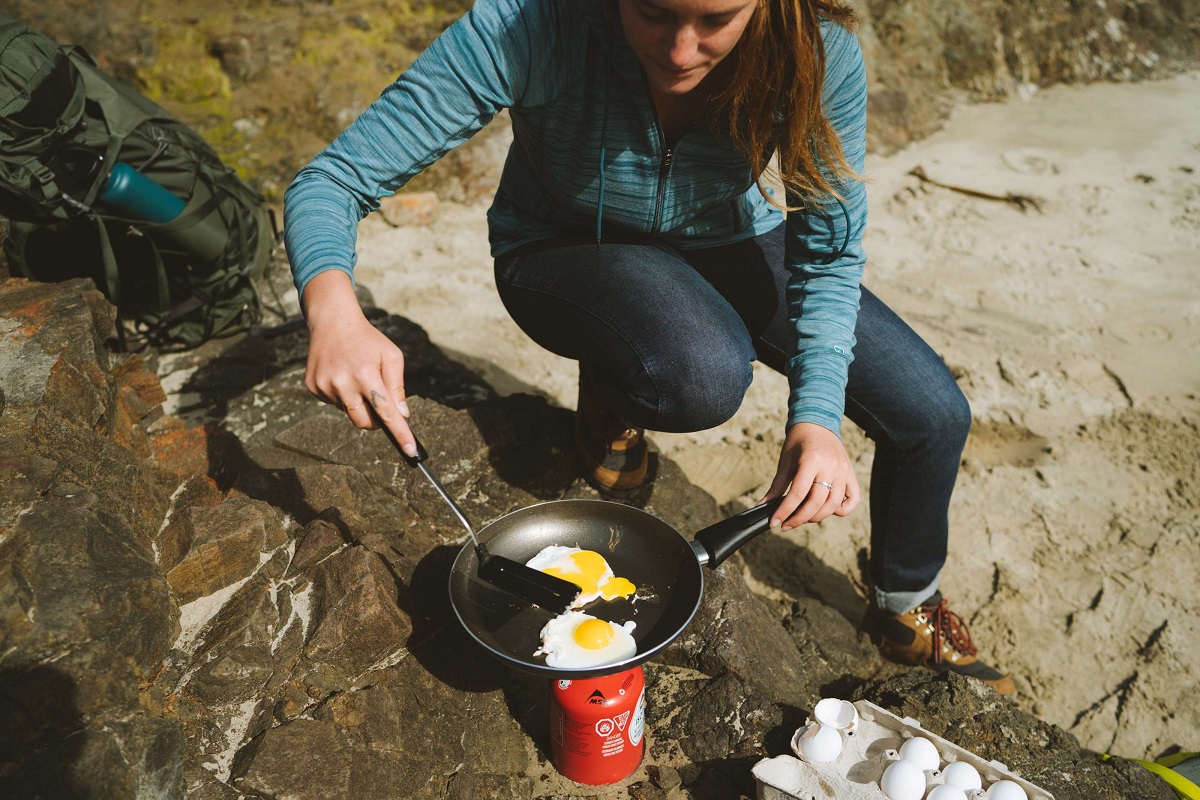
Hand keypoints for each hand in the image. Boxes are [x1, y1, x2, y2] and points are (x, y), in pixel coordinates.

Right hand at [301, 270, 417, 455]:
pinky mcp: (312, 387)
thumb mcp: (391, 356)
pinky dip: (341, 395)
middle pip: (364, 422)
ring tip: (355, 376)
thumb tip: (402, 415)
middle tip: (379, 403)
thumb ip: (397, 386)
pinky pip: (333, 403)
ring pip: (348, 412)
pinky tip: (341, 375)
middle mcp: (342, 383)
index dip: (399, 433)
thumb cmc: (368, 340)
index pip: (386, 412)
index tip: (411, 451)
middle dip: (376, 421)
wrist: (332, 321)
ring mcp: (324, 386)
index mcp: (366, 374)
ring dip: (357, 402)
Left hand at [761, 422, 860, 529]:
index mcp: (811, 460)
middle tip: (786, 524)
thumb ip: (777, 486)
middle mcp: (830, 467)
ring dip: (817, 517)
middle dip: (799, 518)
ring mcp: (844, 471)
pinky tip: (826, 510)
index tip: (775, 523)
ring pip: (834, 505)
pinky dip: (842, 510)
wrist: (818, 424)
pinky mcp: (851, 474)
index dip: (784, 511)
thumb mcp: (785, 461)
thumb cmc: (799, 442)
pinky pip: (853, 500)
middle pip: (816, 503)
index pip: (797, 494)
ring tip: (802, 518)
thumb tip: (763, 506)